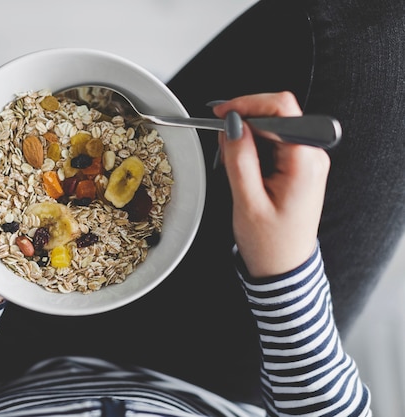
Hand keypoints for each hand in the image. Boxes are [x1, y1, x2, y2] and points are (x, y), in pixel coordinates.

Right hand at [211, 92, 330, 277]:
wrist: (284, 268)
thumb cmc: (270, 243)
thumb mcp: (248, 202)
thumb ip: (240, 159)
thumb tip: (233, 123)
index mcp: (304, 161)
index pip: (282, 109)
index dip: (248, 104)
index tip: (222, 113)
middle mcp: (311, 155)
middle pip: (278, 113)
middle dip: (245, 119)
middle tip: (221, 139)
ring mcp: (306, 159)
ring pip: (273, 126)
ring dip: (248, 134)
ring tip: (231, 159)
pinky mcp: (297, 165)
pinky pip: (273, 141)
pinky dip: (253, 145)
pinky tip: (242, 165)